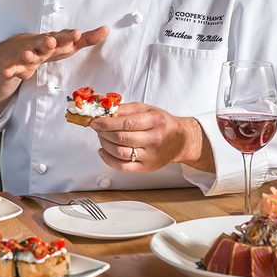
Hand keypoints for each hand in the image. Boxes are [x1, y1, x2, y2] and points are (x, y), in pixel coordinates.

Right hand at [0, 27, 109, 79]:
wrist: (18, 49)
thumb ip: (87, 38)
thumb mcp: (68, 43)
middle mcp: (40, 44)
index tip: (77, 33)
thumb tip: (107, 29)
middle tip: (51, 41)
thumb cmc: (49, 47)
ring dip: (27, 54)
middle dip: (47, 42)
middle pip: (44, 43)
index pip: (64, 37)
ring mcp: (27, 53)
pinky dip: (9, 71)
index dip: (70, 36)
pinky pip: (12, 68)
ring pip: (27, 54)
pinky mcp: (16, 64)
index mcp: (55, 40)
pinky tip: (6, 73)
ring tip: (27, 55)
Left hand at [91, 103, 213, 172]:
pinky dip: (108, 160)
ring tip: (101, 137)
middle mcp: (154, 139)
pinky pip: (123, 167)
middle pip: (121, 138)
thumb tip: (106, 112)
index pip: (126, 123)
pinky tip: (103, 151)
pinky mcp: (147, 168)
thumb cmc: (162, 123)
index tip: (95, 122)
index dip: (107, 123)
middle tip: (97, 128)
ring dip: (105, 144)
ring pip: (120, 153)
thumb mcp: (147, 109)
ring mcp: (151, 156)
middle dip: (104, 133)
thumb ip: (127, 109)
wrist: (180, 140)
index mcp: (155, 121)